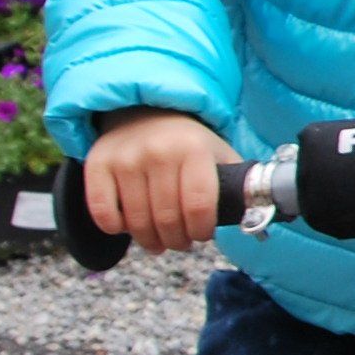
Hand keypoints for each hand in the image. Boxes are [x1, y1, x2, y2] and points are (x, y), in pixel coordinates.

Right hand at [86, 109, 239, 255]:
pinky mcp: (98, 164)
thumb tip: (256, 218)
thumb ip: (236, 184)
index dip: (201, 230)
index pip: (198, 205)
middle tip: (181, 243)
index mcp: (193, 149)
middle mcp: (158, 152)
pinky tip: (128, 227)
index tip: (202, 235)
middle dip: (177, 240)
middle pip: (167, 218)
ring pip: (137, 221)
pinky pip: (103, 212)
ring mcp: (125, 158)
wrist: (145, 111)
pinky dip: (116, 228)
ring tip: (159, 242)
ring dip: (150, 240)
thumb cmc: (188, 143)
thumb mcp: (219, 154)